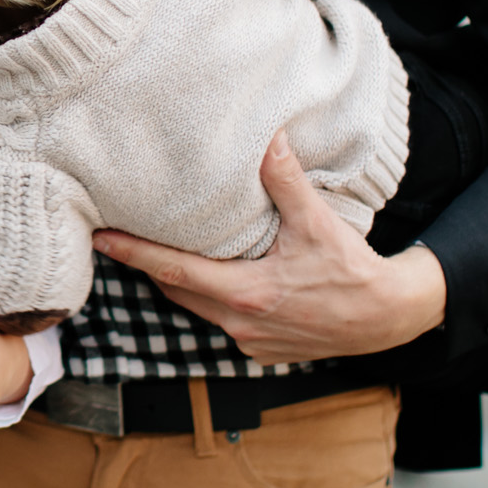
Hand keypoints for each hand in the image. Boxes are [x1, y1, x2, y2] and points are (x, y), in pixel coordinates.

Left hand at [94, 130, 446, 362]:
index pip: (174, 271)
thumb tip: (267, 137)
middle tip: (115, 239)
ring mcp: (249, 341)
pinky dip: (208, 298)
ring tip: (153, 252)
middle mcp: (239, 323)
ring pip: (196, 308)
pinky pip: (220, 321)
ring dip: (176, 282)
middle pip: (176, 291)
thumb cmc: (352, 271)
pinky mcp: (260, 349)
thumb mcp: (318, 222)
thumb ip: (286, 182)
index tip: (101, 240)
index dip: (135, 253)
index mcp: (246, 293)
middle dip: (145, 265)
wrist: (386, 319)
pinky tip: (207, 277)